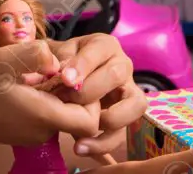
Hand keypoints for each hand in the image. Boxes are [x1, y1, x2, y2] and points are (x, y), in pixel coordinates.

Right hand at [0, 40, 100, 146]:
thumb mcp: (4, 59)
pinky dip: (45, 101)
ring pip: (62, 116)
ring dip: (59, 96)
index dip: (92, 99)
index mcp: (43, 116)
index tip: (73, 76)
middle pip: (79, 118)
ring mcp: (31, 135)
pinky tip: (28, 84)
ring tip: (40, 74)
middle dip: (76, 93)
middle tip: (57, 69)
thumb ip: (36, 54)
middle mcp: (42, 132)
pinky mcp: (21, 132)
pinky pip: (45, 118)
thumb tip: (57, 60)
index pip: (90, 121)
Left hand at [41, 33, 146, 156]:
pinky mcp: (124, 117)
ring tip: (85, 127)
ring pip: (135, 105)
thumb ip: (56, 60)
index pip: (99, 50)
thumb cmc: (63, 63)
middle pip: (117, 75)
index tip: (65, 79)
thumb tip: (57, 72)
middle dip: (91, 90)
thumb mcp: (57, 54)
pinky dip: (103, 143)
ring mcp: (128, 92)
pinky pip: (123, 131)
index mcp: (105, 46)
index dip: (82, 65)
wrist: (65, 79)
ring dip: (110, 118)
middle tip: (67, 100)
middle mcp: (122, 66)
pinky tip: (81, 146)